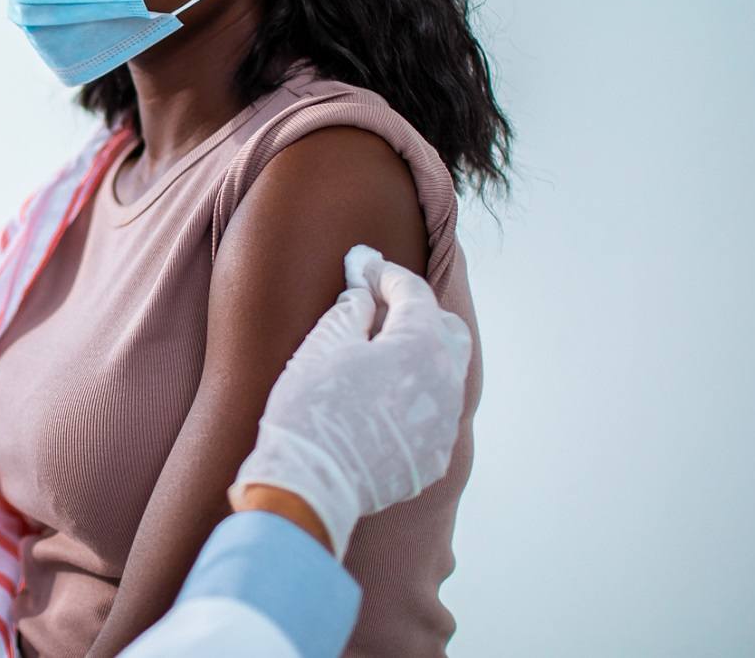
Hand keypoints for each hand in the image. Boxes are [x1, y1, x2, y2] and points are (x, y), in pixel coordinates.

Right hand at [231, 245, 471, 558]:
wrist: (308, 487)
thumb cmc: (311, 409)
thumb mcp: (324, 345)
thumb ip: (351, 308)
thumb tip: (364, 292)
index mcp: (421, 346)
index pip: (414, 292)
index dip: (386, 274)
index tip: (364, 267)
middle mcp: (446, 384)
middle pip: (446, 331)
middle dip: (417, 312)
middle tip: (378, 308)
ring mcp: (443, 425)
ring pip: (442, 376)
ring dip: (416, 358)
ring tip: (375, 356)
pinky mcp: (433, 458)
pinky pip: (431, 415)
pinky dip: (411, 399)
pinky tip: (377, 401)